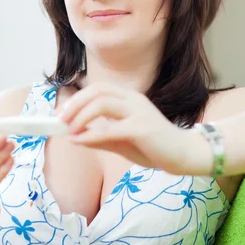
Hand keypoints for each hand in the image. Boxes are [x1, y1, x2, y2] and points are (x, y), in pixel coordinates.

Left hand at [58, 83, 211, 174]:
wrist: (184, 155)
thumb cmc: (155, 147)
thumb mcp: (123, 141)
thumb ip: (101, 136)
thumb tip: (74, 136)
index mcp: (129, 99)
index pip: (98, 89)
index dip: (76, 99)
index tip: (60, 115)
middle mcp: (133, 100)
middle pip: (97, 91)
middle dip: (74, 104)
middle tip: (59, 120)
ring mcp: (139, 112)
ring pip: (102, 104)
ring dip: (80, 116)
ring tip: (68, 130)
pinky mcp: (142, 128)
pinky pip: (110, 128)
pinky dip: (91, 134)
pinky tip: (79, 141)